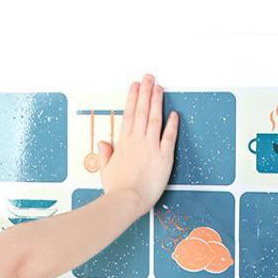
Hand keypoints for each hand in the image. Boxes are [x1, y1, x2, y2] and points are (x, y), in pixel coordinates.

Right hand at [98, 74, 177, 213]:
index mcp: (124, 143)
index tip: (135, 86)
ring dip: (157, 101)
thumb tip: (103, 143)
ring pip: (154, 118)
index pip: (129, 114)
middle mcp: (137, 141)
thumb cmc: (117, 189)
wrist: (127, 199)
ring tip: (159, 87)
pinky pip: (169, 136)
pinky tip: (174, 114)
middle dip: (146, 92)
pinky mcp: (164, 157)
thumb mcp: (105, 169)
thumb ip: (105, 154)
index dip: (133, 98)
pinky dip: (172, 124)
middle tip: (149, 78)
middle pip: (142, 111)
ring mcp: (151, 147)